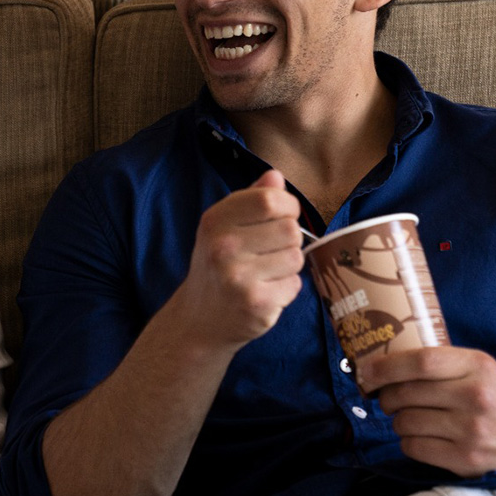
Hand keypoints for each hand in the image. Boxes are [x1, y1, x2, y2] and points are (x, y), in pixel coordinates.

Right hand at [173, 169, 304, 347]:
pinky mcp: (256, 304)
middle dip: (288, 239)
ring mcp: (239, 277)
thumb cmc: (216, 267)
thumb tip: (276, 176)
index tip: (282, 216)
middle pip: (290, 228)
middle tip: (269, 252)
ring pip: (296, 257)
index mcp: (215, 221)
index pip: (270, 199)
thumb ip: (251, 199)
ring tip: (265, 274)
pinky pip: (295, 285)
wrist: (199, 319)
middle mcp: (223, 247)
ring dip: (288, 266)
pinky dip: (286, 289)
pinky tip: (265, 292)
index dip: (287, 206)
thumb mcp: (223, 227)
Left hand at [362, 346, 495, 482]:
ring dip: (398, 421)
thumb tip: (381, 364)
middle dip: (386, 397)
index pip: (420, 362)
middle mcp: (475, 396)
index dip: (385, 367)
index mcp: (478, 366)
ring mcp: (472, 430)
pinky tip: (423, 437)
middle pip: (406, 394)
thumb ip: (441, 364)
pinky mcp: (467, 458)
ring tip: (412, 418)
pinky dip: (408, 442)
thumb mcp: (480, 368)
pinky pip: (414, 448)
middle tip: (386, 399)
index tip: (364, 372)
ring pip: (405, 422)